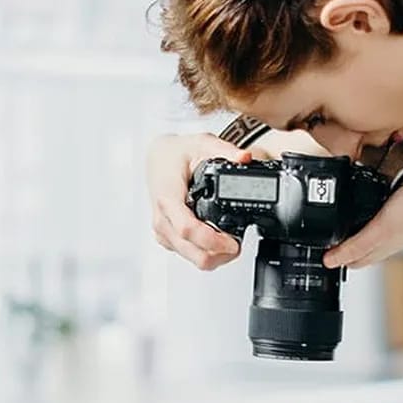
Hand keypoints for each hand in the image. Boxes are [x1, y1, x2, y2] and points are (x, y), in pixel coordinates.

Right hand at [148, 132, 250, 270]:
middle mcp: (162, 218)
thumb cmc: (176, 154)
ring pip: (192, 258)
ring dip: (215, 256)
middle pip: (192, 252)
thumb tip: (244, 157)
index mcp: (167, 197)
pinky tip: (216, 241)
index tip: (233, 242)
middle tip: (238, 244)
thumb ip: (225, 151)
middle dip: (220, 254)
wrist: (158, 159)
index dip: (213, 241)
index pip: (188, 229)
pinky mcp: (166, 238)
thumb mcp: (202, 144)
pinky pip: (188, 255)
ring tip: (231, 242)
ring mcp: (162, 231)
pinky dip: (206, 253)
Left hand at [322, 183, 402, 268]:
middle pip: (352, 249)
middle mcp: (377, 243)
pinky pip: (374, 224)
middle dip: (337, 247)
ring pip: (362, 237)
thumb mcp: (376, 232)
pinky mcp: (395, 219)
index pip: (345, 260)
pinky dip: (364, 222)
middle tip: (322, 240)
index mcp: (370, 249)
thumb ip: (354, 247)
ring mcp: (387, 232)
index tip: (317, 251)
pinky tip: (363, 214)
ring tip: (337, 228)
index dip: (331, 257)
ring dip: (349, 234)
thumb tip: (330, 261)